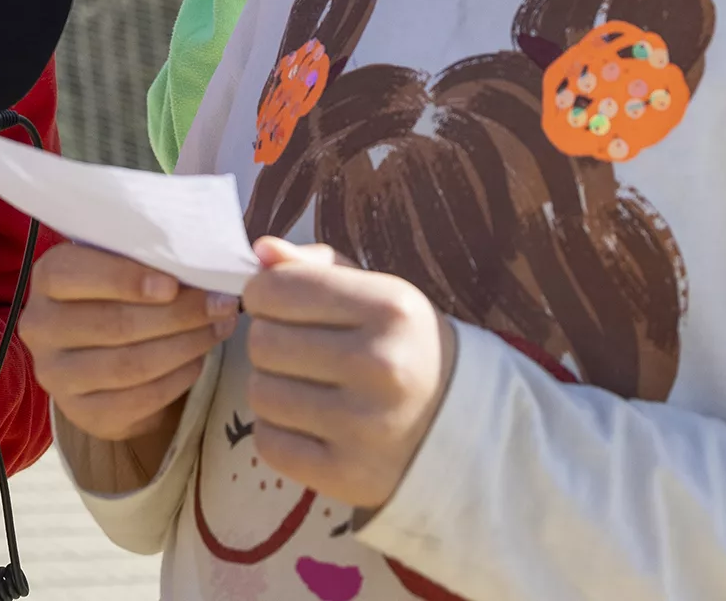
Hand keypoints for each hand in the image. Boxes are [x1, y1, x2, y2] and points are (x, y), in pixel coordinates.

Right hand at [19, 243, 238, 450]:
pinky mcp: (81, 413)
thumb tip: (200, 261)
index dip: (124, 279)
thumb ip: (147, 258)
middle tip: (221, 304)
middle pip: (114, 324)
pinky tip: (198, 360)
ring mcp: (56, 376)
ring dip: (185, 346)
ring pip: (130, 365)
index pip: (73, 274)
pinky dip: (177, 379)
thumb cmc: (119, 291)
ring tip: (219, 328)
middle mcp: (41, 327)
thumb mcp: (123, 263)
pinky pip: (138, 400)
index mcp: (47, 277)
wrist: (99, 350)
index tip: (173, 284)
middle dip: (178, 314)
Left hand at [241, 237, 456, 510]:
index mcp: (390, 307)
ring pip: (260, 393)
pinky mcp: (346, 474)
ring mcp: (364, 426)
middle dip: (270, 341)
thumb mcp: (379, 294)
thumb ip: (317, 267)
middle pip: (262, 342)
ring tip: (306, 387)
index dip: (265, 294)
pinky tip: (310, 424)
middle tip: (297, 350)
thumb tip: (261, 250)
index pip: (277, 290)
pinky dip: (278, 432)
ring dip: (272, 387)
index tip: (280, 304)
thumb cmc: (407, 348)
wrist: (465, 430)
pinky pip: (268, 443)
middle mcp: (380, 364)